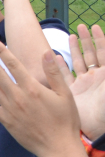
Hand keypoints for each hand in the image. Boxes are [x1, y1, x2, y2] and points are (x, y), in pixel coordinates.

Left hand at [0, 37, 80, 156]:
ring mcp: (9, 108)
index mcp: (32, 88)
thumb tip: (47, 52)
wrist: (59, 147)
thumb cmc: (65, 120)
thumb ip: (54, 72)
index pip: (12, 64)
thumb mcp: (66, 94)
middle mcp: (17, 96)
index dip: (1, 49)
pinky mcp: (5, 119)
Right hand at [65, 24, 104, 139]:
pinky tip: (57, 57)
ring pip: (79, 63)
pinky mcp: (73, 93)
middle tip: (81, 27)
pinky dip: (61, 66)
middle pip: (91, 55)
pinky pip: (65, 76)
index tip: (94, 27)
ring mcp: (84, 85)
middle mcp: (95, 78)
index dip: (100, 40)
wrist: (97, 129)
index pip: (104, 53)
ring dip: (75, 49)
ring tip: (71, 36)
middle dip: (87, 41)